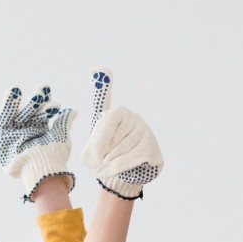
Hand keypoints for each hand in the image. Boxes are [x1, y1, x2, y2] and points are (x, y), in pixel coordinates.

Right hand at [0, 83, 75, 200]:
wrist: (40, 169)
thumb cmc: (52, 158)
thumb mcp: (60, 137)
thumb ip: (64, 122)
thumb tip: (74, 111)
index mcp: (39, 131)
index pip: (42, 113)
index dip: (46, 104)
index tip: (50, 93)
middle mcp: (26, 131)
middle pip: (31, 111)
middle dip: (37, 100)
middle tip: (43, 89)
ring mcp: (13, 132)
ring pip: (19, 113)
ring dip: (26, 101)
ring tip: (36, 92)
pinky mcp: (1, 135)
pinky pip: (4, 117)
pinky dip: (8, 103)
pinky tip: (14, 90)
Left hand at [79, 70, 162, 199]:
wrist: (126, 169)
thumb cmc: (108, 147)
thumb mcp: (95, 130)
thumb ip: (93, 108)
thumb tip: (97, 68)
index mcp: (120, 112)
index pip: (107, 121)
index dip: (97, 141)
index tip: (90, 157)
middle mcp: (135, 119)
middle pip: (110, 141)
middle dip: (99, 156)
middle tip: (97, 161)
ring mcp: (145, 134)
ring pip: (117, 153)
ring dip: (106, 165)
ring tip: (104, 166)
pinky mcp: (152, 149)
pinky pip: (127, 161)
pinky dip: (113, 170)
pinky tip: (107, 173)